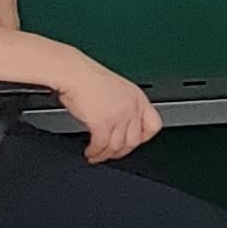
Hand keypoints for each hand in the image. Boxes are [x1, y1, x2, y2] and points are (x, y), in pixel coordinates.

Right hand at [46, 54, 161, 163]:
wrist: (73, 72)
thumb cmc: (87, 77)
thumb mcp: (115, 90)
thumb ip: (122, 107)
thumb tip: (118, 126)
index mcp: (138, 97)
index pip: (153, 125)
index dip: (144, 138)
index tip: (131, 143)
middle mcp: (132, 107)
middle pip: (134, 140)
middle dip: (121, 151)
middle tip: (110, 154)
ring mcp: (119, 116)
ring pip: (117, 146)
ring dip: (105, 155)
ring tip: (96, 155)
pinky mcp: (103, 123)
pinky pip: (101, 145)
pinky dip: (95, 153)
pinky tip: (90, 152)